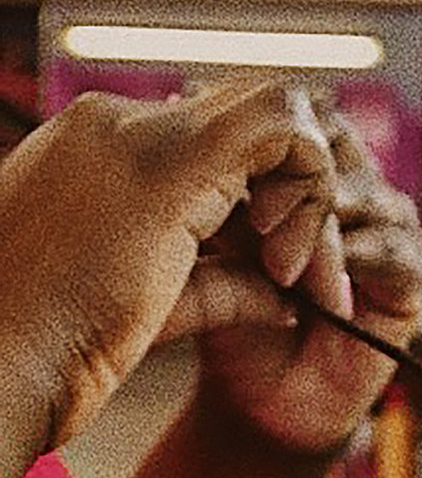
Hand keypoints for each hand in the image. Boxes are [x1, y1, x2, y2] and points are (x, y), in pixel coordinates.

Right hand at [0, 78, 340, 465]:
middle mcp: (109, 126)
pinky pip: (282, 131)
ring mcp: (133, 133)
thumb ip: (220, 286)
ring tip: (309, 286)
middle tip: (316, 284)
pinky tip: (294, 270)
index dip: (266, 204)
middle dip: (304, 200)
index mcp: (89, 154)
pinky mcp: (165, 160)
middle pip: (248, 128)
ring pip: (275, 120)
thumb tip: (282, 296)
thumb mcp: (148, 310)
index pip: (213, 148)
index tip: (283, 275)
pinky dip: (312, 194)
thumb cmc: (49, 358)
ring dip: (312, 203)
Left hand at [198, 103, 421, 458]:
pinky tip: (312, 281)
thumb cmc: (222, 322)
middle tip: (248, 209)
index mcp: (298, 165)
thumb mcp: (203, 245)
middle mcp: (346, 183)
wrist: (258, 406)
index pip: (287, 109)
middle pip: (329, 132)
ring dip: (316, 218)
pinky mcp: (408, 276)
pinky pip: (393, 247)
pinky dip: (353, 257)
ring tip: (276, 258)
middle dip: (286, 164)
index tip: (230, 167)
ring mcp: (382, 225)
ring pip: (358, 187)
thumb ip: (209, 189)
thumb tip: (183, 109)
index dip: (255, 127)